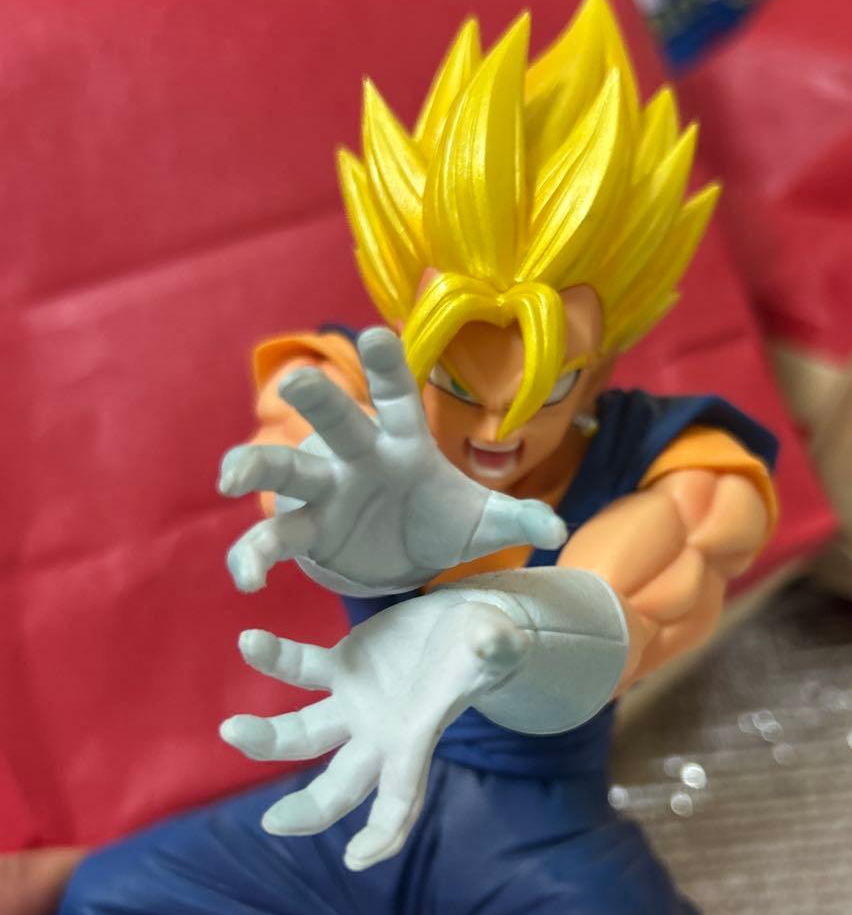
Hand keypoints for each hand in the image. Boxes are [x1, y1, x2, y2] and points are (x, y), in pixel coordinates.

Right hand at [218, 327, 566, 595]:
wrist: (404, 559)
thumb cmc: (442, 523)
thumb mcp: (482, 523)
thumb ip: (517, 519)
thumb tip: (557, 531)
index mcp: (404, 443)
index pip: (398, 398)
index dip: (388, 368)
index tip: (379, 335)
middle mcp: (358, 457)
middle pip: (334, 423)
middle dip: (318, 401)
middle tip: (298, 379)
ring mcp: (325, 492)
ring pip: (285, 472)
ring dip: (257, 469)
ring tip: (231, 477)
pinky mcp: (306, 533)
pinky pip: (274, 539)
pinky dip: (255, 555)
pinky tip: (249, 579)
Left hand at [219, 592, 529, 870]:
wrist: (468, 620)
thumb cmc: (488, 643)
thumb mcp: (496, 643)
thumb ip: (494, 647)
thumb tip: (489, 643)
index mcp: (416, 740)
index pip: (400, 799)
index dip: (383, 833)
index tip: (355, 859)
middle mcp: (378, 735)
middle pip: (337, 788)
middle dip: (307, 812)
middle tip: (273, 823)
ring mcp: (354, 704)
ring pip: (301, 735)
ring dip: (266, 739)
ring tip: (230, 729)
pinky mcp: (342, 665)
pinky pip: (298, 669)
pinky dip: (273, 659)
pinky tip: (250, 640)